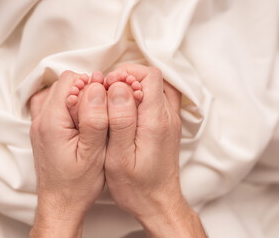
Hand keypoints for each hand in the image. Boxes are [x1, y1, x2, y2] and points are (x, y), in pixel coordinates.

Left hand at [28, 71, 107, 237]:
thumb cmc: (78, 185)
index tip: (106, 98)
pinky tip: (79, 119)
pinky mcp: (42, 131)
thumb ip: (95, 119)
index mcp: (51, 122)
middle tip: (102, 108)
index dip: (91, 84)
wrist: (60, 205)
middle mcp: (40, 120)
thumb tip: (96, 88)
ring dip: (76, 97)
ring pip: (57, 93)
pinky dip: (67, 105)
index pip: (69, 81)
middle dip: (85, 89)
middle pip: (62, 84)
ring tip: (92, 114)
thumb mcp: (94, 154)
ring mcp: (38, 125)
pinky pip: (52, 105)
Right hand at [104, 64, 205, 236]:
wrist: (158, 203)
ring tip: (117, 97)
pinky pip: (160, 98)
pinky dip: (143, 95)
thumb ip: (120, 120)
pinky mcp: (168, 127)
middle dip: (128, 77)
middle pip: (154, 78)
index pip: (149, 76)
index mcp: (156, 121)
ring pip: (158, 86)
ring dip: (136, 85)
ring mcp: (171, 121)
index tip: (107, 86)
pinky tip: (128, 106)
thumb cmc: (136, 186)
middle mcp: (168, 117)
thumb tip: (118, 88)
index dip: (125, 74)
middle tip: (109, 91)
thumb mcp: (118, 157)